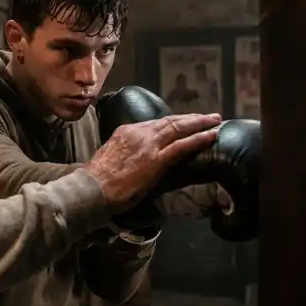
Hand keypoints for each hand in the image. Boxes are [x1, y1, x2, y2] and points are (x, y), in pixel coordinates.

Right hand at [82, 113, 220, 212]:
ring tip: (214, 121)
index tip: (183, 122)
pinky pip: (183, 145)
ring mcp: (149, 145)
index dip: (172, 122)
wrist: (92, 189)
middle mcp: (138, 133)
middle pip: (170, 121)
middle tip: (208, 116)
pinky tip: (211, 135)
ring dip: (199, 123)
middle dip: (191, 118)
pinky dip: (199, 139)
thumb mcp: (109, 157)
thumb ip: (124, 152)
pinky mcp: (157, 160)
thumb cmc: (96, 180)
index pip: (154, 123)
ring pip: (179, 128)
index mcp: (125, 132)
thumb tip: (133, 157)